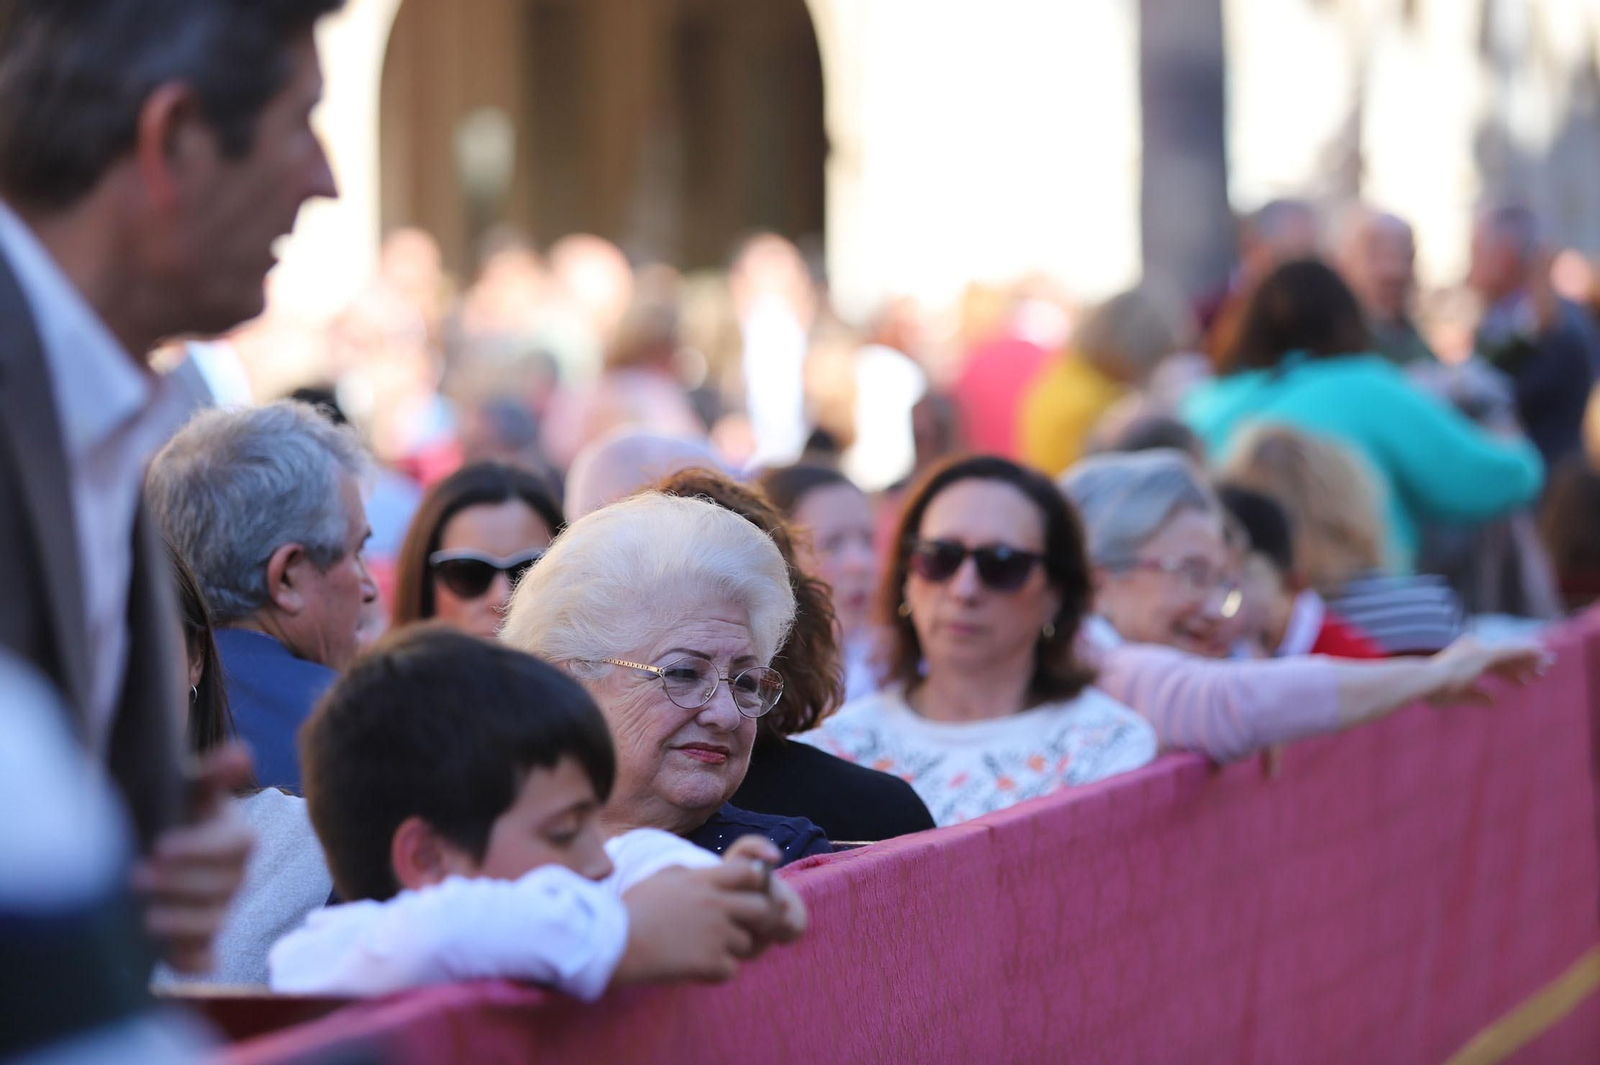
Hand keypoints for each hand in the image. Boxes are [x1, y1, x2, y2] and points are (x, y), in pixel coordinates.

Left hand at [132, 742, 254, 972]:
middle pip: (228, 886)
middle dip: (183, 885)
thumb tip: (242, 753)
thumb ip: (211, 776)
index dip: (202, 848)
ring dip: (184, 924)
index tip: (159, 846)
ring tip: (144, 920)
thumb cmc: (166, 813)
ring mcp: (217, 912)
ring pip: (216, 923)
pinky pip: (204, 958)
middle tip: (136, 877)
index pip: (238, 844)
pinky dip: (192, 960)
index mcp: (234, 836)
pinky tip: (171, 956)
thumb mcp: (184, 790)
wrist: (142, 847)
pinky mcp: (197, 943)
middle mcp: (232, 876)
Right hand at [614, 837, 807, 985]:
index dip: (753, 884)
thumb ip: (691, 878)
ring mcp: (715, 933)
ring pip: (746, 943)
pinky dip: (715, 973)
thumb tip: (705, 877)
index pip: (749, 873)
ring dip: (729, 950)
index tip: (743, 895)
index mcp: (702, 880)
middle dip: (754, 921)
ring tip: (700, 951)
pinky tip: (693, 968)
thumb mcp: (662, 881)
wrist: (614, 942)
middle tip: (735, 930)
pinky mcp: (710, 961)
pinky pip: (730, 970)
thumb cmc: (630, 911)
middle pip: (761, 909)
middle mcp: (715, 903)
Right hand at [1425, 636, 1552, 705]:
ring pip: (1511, 653)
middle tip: (1543, 670)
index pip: (1495, 665)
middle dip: (1524, 663)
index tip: (1526, 681)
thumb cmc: (1432, 690)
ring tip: (1549, 663)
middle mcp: (1474, 650)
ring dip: (1530, 657)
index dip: (1511, 673)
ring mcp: (1479, 650)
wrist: (1423, 681)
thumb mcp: (1459, 694)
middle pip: (1505, 657)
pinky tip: (1541, 652)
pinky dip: (1527, 651)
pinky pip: (1511, 652)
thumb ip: (1477, 695)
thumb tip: (1494, 700)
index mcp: (1465, 659)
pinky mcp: (1484, 654)